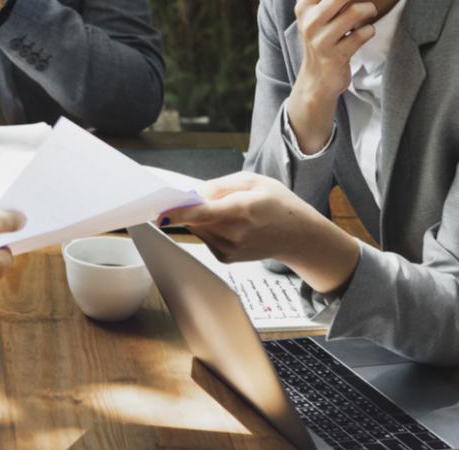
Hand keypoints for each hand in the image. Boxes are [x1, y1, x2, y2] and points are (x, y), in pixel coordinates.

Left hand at [159, 173, 359, 293]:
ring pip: (198, 228)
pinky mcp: (225, 258)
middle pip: (195, 219)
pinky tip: (231, 225)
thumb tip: (196, 194)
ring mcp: (229, 249)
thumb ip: (221, 184)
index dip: (179, 213)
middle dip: (191, 207)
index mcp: (243, 210)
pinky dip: (209, 228)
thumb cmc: (279, 204)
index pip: (202, 213)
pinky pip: (205, 237)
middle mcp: (234, 233)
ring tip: (230, 211)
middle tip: (202, 197)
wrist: (298, 237)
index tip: (160, 212)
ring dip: (202, 217)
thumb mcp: (255, 181)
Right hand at [286, 0, 377, 153]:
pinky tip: (363, 34)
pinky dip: (369, 30)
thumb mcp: (318, 15)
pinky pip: (363, 33)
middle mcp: (309, 22)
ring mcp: (320, 40)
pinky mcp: (335, 56)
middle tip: (365, 4)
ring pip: (356, 10)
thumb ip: (332, 2)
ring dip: (369, 9)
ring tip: (368, 12)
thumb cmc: (323, 40)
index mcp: (304, 7)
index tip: (347, 5)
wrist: (317, 79)